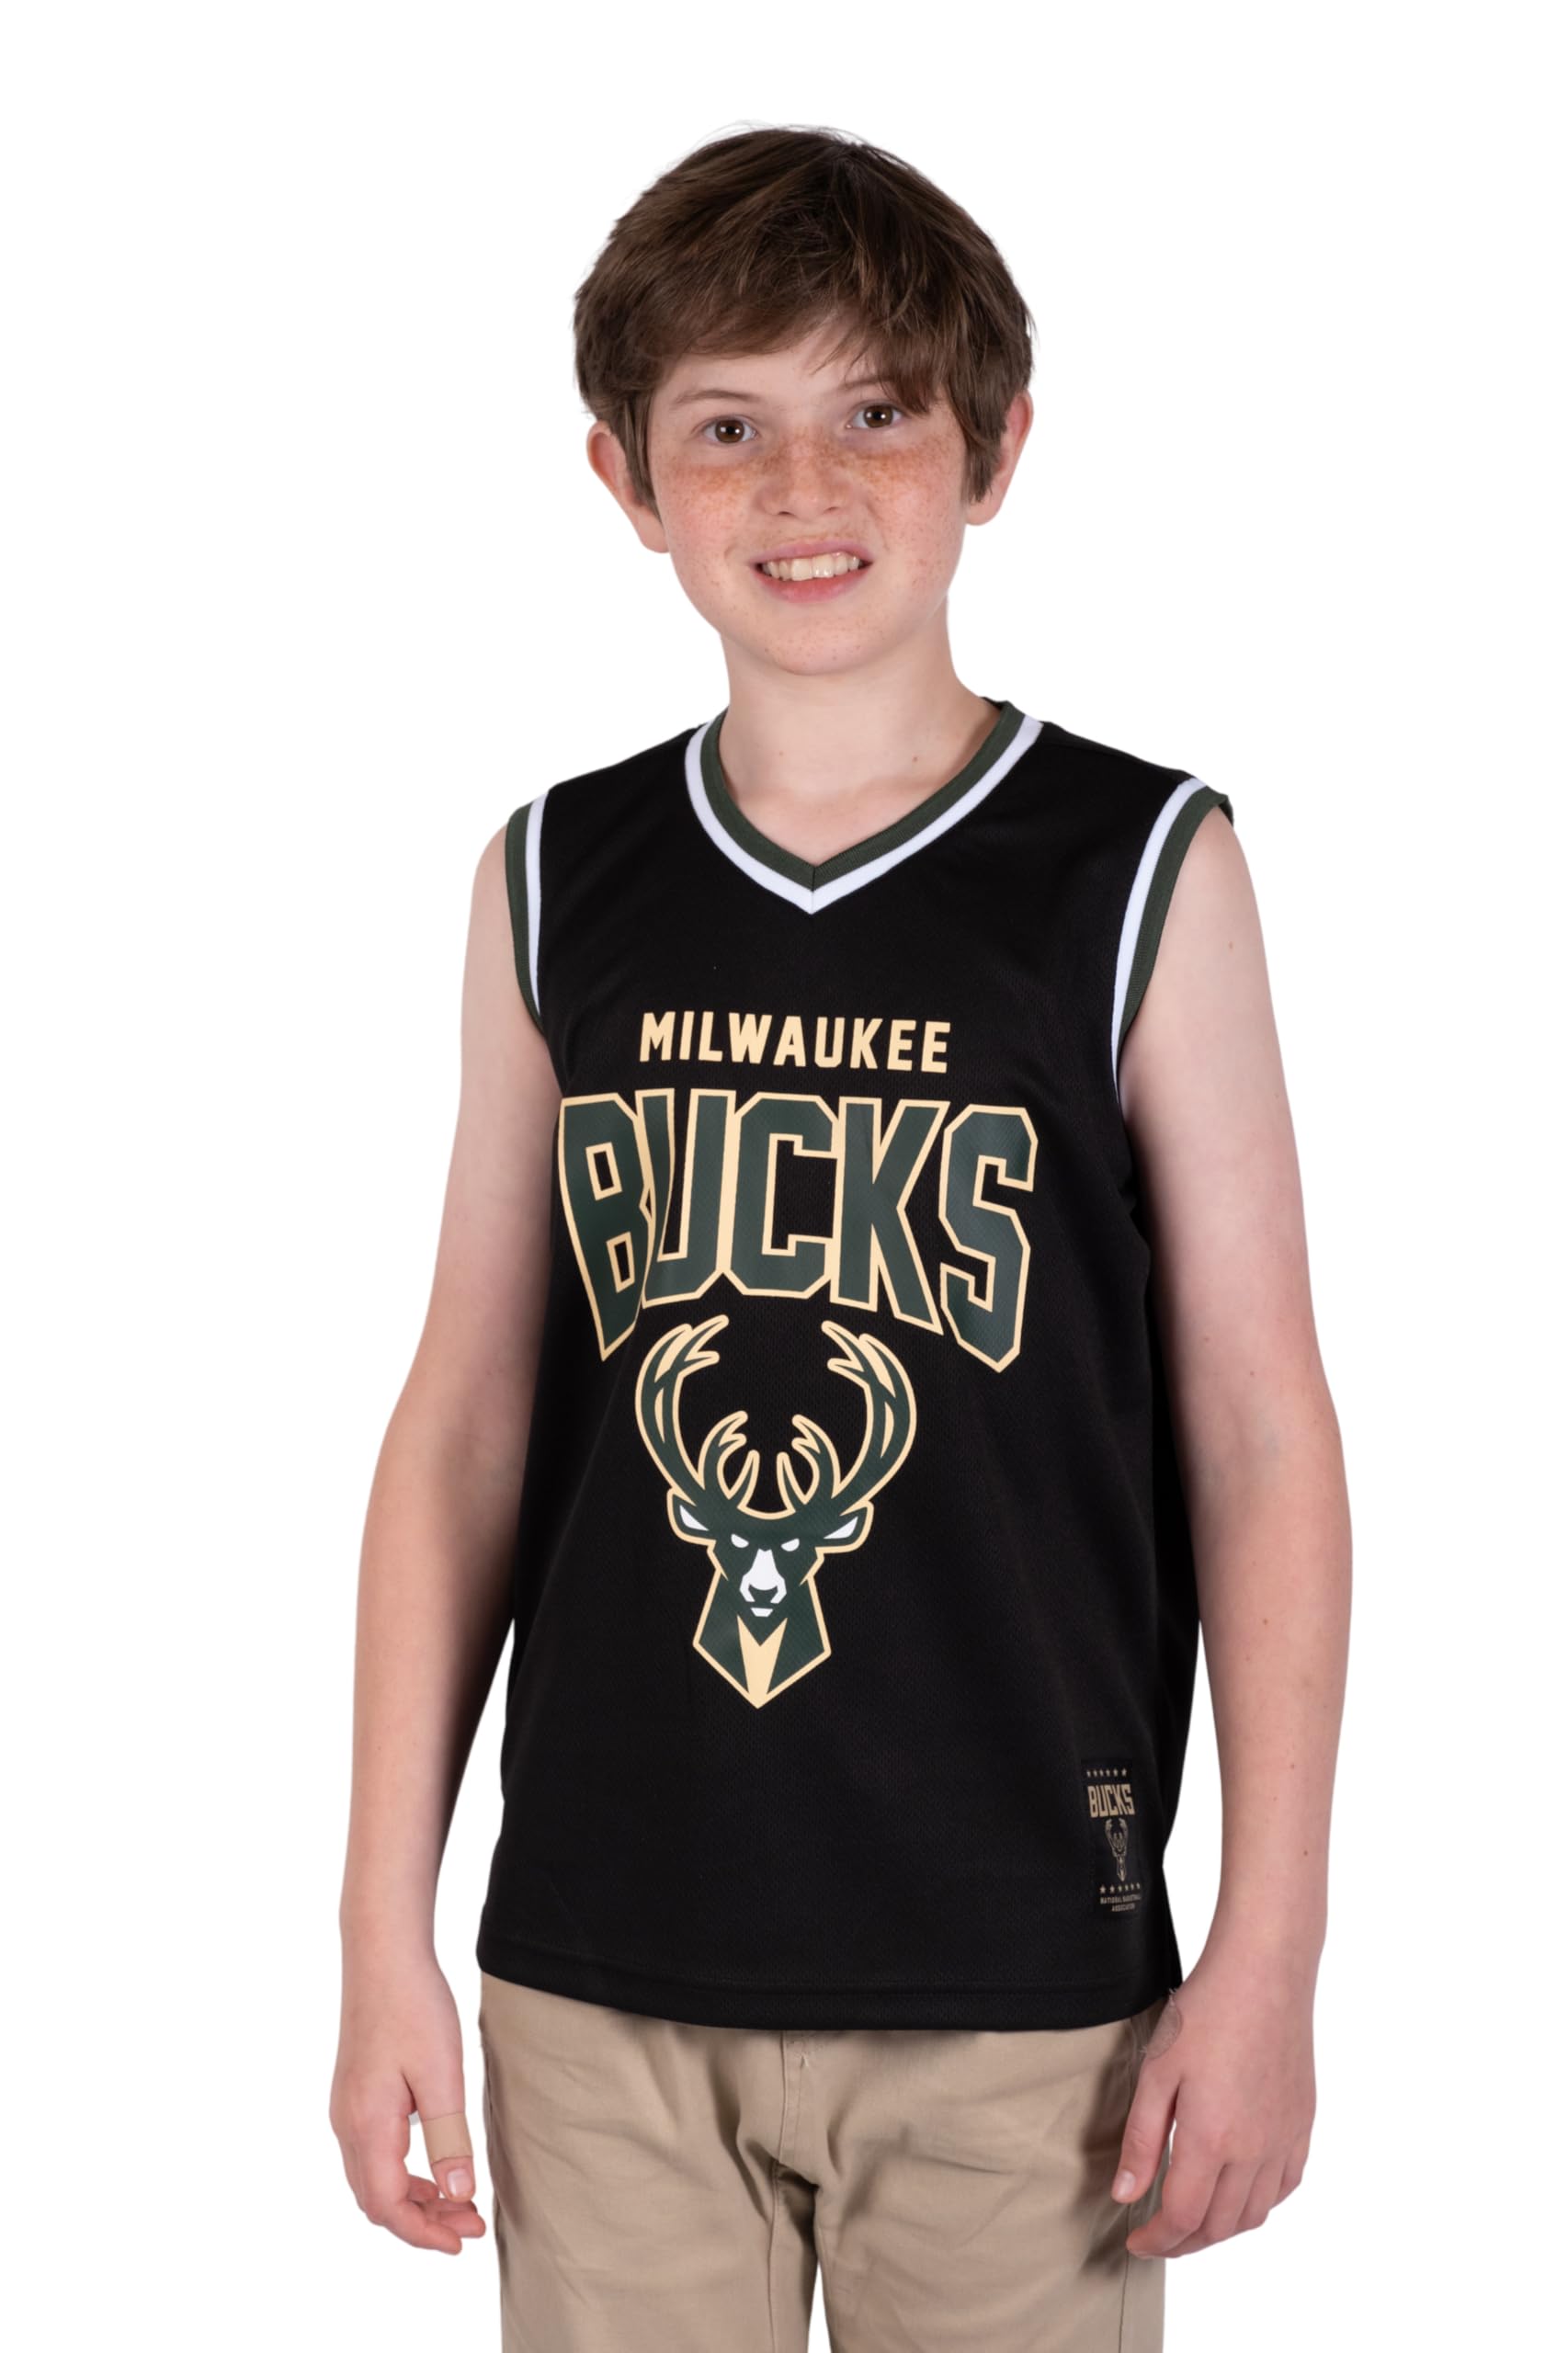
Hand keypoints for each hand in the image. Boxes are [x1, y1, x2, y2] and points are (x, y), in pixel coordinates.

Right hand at [330, 1946, 487, 2255]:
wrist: (383, 1954)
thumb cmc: (414, 2007)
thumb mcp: (442, 2075)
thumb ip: (449, 2140)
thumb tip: (458, 2197)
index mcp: (366, 2125)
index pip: (388, 2207)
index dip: (425, 2233)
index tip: (464, 2240)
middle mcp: (346, 2124)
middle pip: (376, 2201)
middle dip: (422, 2222)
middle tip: (470, 2223)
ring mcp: (346, 2109)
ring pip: (372, 2179)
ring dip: (413, 2199)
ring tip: (460, 2200)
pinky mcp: (354, 2095)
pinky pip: (371, 2154)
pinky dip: (402, 2174)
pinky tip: (435, 2165)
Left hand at [1112, 1936, 1315, 2257]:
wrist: (1264, 1973)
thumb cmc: (1205, 2012)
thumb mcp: (1157, 2071)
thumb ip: (1142, 2139)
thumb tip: (1126, 2194)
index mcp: (1212, 2139)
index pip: (1183, 2218)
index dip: (1157, 2241)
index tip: (1135, 2242)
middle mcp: (1254, 2150)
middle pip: (1220, 2226)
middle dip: (1184, 2242)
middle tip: (1158, 2237)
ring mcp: (1284, 2139)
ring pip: (1255, 2214)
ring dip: (1221, 2229)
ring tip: (1192, 2221)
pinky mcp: (1302, 2123)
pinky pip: (1284, 2186)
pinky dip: (1259, 2204)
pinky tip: (1238, 2193)